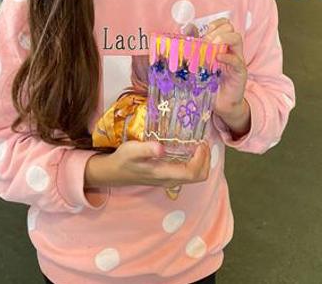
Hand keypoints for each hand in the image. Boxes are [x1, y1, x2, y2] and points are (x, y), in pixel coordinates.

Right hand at [84, 141, 210, 188]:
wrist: (115, 172)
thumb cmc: (124, 160)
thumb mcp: (132, 150)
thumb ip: (146, 149)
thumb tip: (161, 148)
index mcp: (165, 174)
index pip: (192, 172)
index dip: (201, 159)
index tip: (200, 143)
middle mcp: (171, 180)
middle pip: (199, 176)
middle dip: (206, 160)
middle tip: (203, 142)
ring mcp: (171, 180)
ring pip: (195, 175)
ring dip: (201, 160)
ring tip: (198, 143)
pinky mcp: (169, 176)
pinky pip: (188, 172)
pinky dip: (194, 161)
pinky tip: (188, 148)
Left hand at [203, 18, 250, 135]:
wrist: (221, 104)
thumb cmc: (210, 83)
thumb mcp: (200, 63)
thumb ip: (195, 46)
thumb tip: (187, 28)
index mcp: (222, 45)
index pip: (224, 24)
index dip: (215, 23)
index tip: (205, 31)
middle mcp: (231, 50)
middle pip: (230, 28)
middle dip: (216, 31)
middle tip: (205, 41)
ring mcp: (237, 60)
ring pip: (236, 39)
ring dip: (223, 38)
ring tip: (212, 45)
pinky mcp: (240, 73)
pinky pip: (237, 60)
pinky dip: (227, 57)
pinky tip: (217, 58)